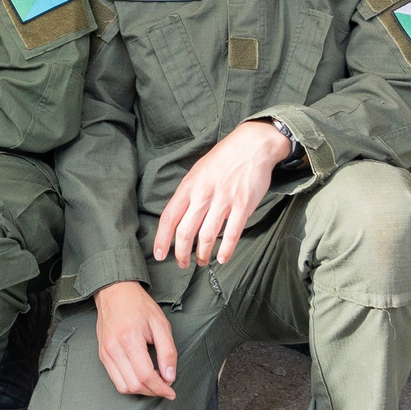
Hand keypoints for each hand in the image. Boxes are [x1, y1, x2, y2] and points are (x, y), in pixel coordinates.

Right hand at [93, 281, 176, 397]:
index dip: (161, 388)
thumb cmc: (138, 305)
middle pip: (134, 385)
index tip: (171, 391)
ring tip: (153, 382)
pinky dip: (130, 384)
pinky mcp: (102, 355)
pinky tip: (141, 376)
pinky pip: (115, 379)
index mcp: (130, 339)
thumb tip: (169, 376)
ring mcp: (105, 353)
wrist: (115, 292)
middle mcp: (114, 349)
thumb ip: (167, 352)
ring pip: (123, 387)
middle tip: (165, 386)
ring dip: (141, 390)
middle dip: (153, 391)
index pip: (146, 376)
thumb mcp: (161, 324)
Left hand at [154, 118, 288, 268]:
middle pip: (185, 232)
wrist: (251, 145)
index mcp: (189, 187)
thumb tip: (180, 216)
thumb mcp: (197, 171)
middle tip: (182, 264)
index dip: (162, 239)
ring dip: (202, 254)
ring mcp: (224, 201)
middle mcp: (203, 195)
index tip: (159, 254)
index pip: (169, 217)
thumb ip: (188, 193)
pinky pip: (232, 233)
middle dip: (181, 253)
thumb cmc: (223, 158)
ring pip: (207, 236)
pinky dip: (226, 250)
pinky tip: (222, 258)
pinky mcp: (243, 205)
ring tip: (201, 262)